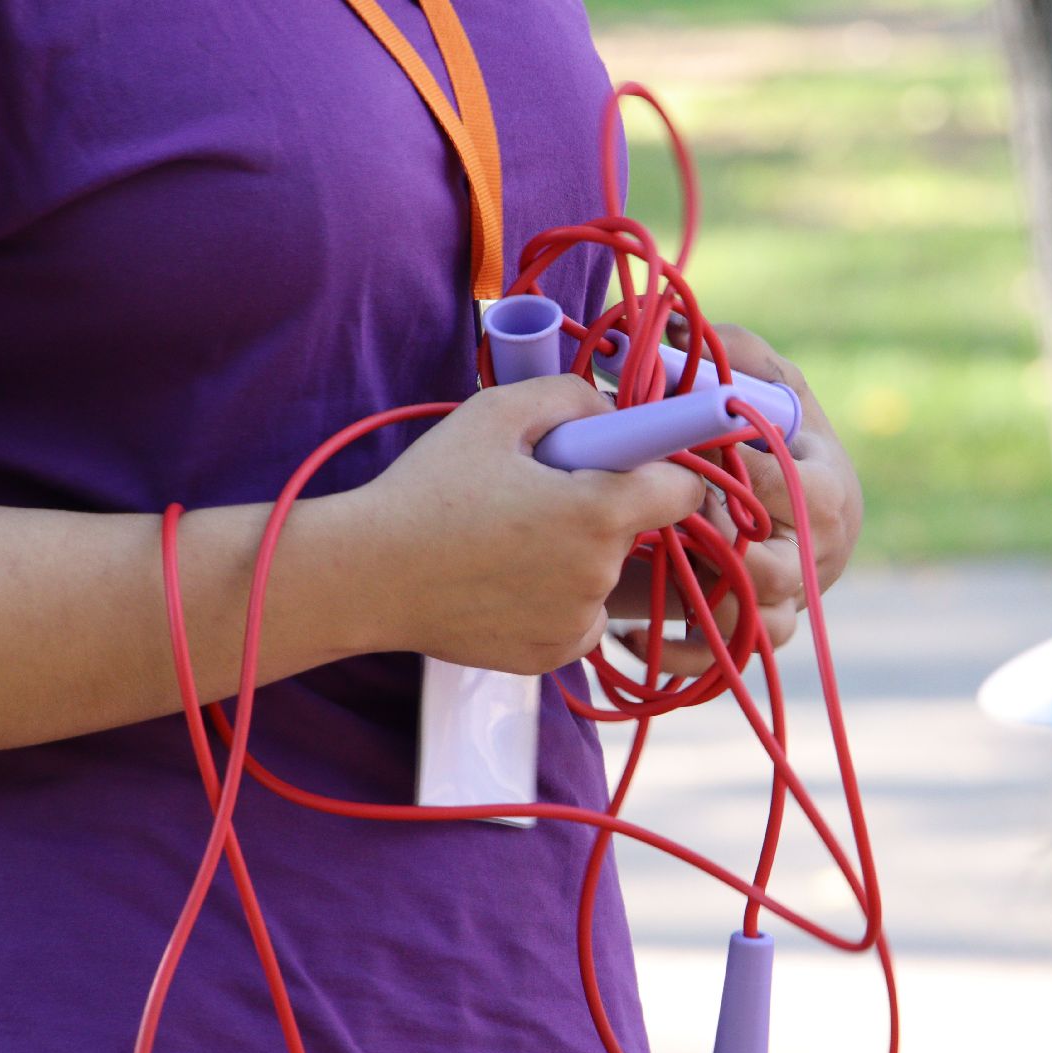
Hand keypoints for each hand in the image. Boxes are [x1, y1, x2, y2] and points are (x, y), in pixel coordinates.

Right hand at [344, 374, 704, 674]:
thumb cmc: (428, 488)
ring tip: (509, 541)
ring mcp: (578, 622)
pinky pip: (579, 618)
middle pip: (636, 532)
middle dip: (605, 509)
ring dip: (577, 557)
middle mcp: (600, 574)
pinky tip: (504, 581)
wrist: (367, 574)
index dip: (663, 470)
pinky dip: (555, 600)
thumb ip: (572, 397)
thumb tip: (613, 415)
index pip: (685, 490)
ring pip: (605, 576)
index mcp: (600, 511)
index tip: (634, 464)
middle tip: (540, 496)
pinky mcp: (553, 655)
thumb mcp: (497, 413)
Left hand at [620, 320, 862, 674]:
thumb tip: (666, 331)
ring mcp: (794, 599)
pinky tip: (630, 628)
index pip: (773, 484)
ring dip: (687, 603)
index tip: (671, 449)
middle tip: (651, 522)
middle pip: (765, 566)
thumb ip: (732, 353)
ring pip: (747, 619)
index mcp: (828, 485)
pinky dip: (677, 652)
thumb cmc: (785, 431)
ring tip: (634, 579)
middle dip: (703, 544)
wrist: (814, 502)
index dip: (719, 469)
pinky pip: (726, 660)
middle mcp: (819, 553)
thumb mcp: (773, 380)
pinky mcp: (765, 632)